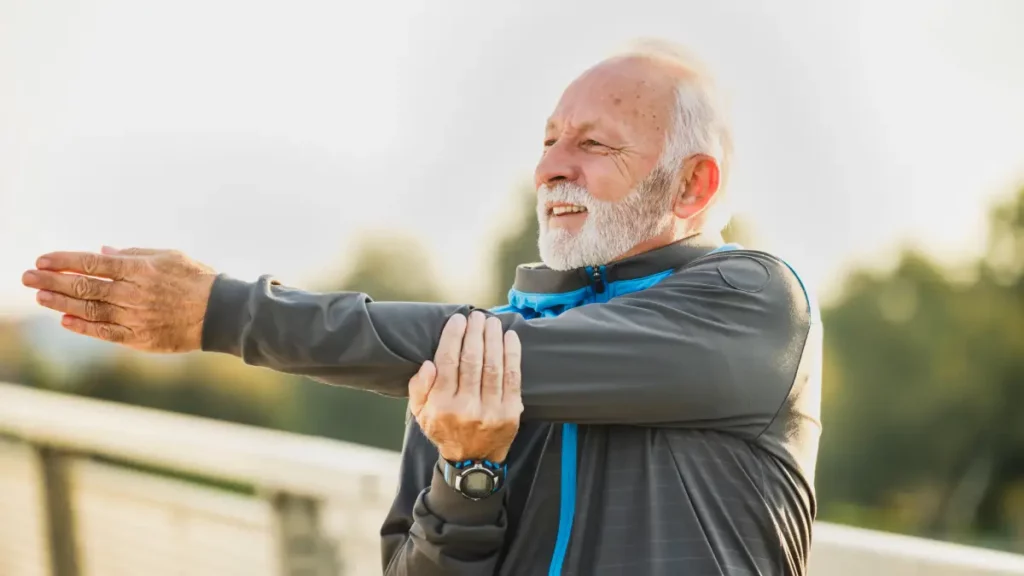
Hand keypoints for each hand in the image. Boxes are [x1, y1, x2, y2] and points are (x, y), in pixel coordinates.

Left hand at [21, 247, 216, 351]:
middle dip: (52, 281)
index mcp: (140, 270)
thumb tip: (102, 253)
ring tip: (40, 296)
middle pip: (84, 286)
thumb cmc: (197, 280)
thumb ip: (135, 254)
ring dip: (61, 303)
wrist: (221, 313)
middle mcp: (133, 293)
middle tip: (27, 277)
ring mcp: (135, 317)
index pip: (92, 264)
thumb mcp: (169, 256)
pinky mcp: (140, 338)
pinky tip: (66, 320)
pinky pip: (105, 332)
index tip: (41, 259)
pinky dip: (83, 327)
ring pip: (89, 309)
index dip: (64, 261)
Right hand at [409, 311, 522, 462]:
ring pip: (493, 366)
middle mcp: (466, 408)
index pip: (447, 362)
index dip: (453, 337)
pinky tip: (509, 338)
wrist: (472, 461)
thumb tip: (428, 364)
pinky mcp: (511, 412)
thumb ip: (418, 388)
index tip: (458, 320)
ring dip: (493, 339)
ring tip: (492, 322)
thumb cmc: (444, 429)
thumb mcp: (420, 414)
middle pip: (472, 360)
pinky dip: (512, 354)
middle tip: (477, 316)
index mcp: (442, 406)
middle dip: (475, 333)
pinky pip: (513, 377)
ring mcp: (491, 411)